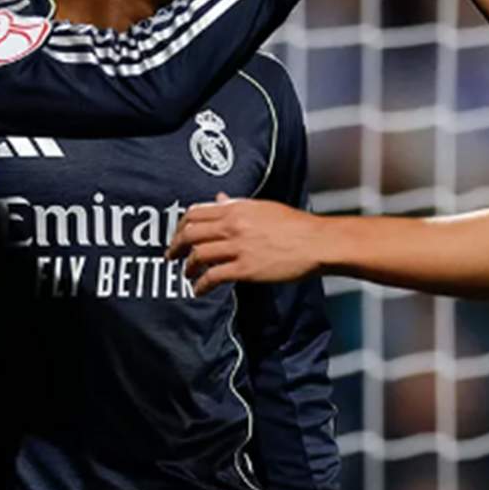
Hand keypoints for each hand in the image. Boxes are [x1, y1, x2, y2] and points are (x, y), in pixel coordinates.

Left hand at [166, 193, 325, 294]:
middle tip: (172, 256)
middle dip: (176, 246)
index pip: (195, 213)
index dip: (181, 226)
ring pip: (198, 256)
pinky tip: (199, 290)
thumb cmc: (295, 225)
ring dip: (187, 267)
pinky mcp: (245, 269)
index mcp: (236, 208)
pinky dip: (201, 285)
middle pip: (190, 234)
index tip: (178, 236)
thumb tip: (219, 198)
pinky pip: (213, 277)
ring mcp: (238, 247)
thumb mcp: (262, 207)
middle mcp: (233, 225)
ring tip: (187, 274)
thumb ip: (237, 204)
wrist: (316, 242)